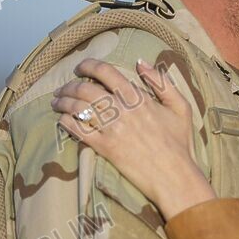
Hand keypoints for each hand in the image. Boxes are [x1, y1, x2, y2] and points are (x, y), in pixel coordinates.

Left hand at [52, 58, 215, 219]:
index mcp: (139, 98)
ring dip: (63, 101)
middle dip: (70, 85)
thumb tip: (141, 62)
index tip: (82, 67)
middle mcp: (122, 111)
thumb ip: (162, 82)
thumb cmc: (180, 143)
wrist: (175, 176)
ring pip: (78, 108)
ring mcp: (112, 130)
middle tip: (64, 87)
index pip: (106, 72)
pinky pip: (77, 131)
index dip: (89, 65)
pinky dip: (65, 122)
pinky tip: (62, 120)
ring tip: (57, 101)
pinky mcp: (105, 148)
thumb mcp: (181, 107)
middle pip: (86, 89)